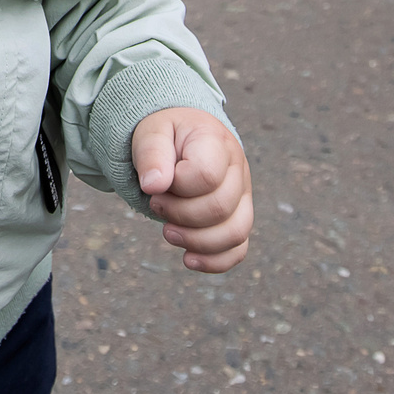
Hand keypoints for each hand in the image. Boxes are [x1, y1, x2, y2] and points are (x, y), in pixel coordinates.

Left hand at [132, 108, 251, 272]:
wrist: (180, 139)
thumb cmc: (166, 135)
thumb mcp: (151, 133)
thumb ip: (151, 154)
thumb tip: (154, 185)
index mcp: (216, 142)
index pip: (206, 176)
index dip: (177, 187)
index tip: (156, 184)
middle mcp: (238, 169)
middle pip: (220, 208)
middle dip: (180, 214)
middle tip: (157, 203)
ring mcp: (242, 196)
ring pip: (235, 233)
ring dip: (195, 241)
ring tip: (168, 231)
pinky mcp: (238, 218)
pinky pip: (238, 249)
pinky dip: (214, 261)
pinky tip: (188, 259)